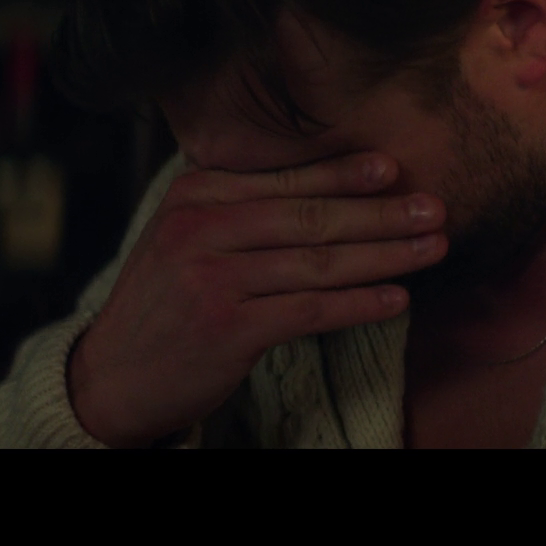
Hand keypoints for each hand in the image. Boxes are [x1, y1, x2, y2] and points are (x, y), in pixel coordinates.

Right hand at [67, 152, 444, 446]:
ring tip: (431, 248)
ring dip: (385, 255)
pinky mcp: (228, 328)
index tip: (393, 167)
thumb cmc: (164, 305)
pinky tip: (396, 299)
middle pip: (311, 216)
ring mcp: (212, 278)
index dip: (344, 173)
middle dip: (381, 212)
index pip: (284, 180)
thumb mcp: (184, 237)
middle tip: (434, 207)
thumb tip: (326, 187)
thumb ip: (239, 209)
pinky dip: (360, 303)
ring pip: (319, 261)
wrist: (110, 377)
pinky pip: (311, 310)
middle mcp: (200, 229)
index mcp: (194, 195)